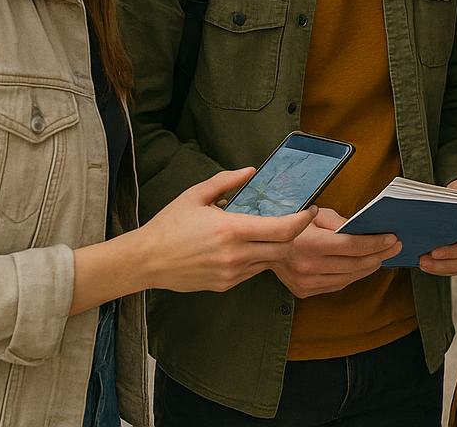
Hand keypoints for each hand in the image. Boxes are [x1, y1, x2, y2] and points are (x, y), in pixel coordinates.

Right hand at [138, 168, 314, 293]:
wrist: (146, 261)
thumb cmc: (169, 225)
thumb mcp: (195, 195)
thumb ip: (226, 181)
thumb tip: (250, 171)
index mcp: (231, 230)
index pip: (282, 229)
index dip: (303, 220)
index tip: (310, 210)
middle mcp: (235, 255)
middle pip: (284, 249)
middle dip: (294, 235)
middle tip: (294, 221)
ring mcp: (231, 273)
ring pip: (270, 262)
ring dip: (276, 248)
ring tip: (269, 232)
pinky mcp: (225, 285)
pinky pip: (254, 271)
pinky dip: (258, 258)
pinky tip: (248, 246)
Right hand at [272, 208, 402, 297]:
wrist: (263, 247)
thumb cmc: (292, 224)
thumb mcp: (315, 213)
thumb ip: (339, 221)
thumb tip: (362, 229)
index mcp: (310, 243)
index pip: (352, 246)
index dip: (375, 243)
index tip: (392, 239)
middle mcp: (308, 266)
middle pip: (354, 264)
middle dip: (379, 255)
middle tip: (395, 247)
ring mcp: (306, 282)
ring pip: (348, 278)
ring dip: (369, 267)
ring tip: (383, 257)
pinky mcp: (304, 291)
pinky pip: (337, 285)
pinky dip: (353, 276)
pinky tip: (363, 267)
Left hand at [418, 180, 456, 276]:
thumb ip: (453, 204)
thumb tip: (433, 209)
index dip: (451, 252)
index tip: (434, 252)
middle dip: (441, 264)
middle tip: (423, 260)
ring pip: (456, 268)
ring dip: (437, 268)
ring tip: (421, 263)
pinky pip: (450, 269)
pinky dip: (437, 269)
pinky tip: (425, 264)